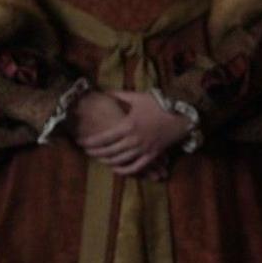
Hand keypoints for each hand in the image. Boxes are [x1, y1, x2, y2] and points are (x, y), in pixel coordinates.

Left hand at [75, 90, 191, 179]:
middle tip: (86, 151)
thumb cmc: (158, 104)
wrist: (180, 114)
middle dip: (95, 152)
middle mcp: (134, 140)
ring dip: (106, 161)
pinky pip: (136, 167)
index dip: (91, 141)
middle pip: (109, 151)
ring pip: (120, 160)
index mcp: (128, 125)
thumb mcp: (137, 97)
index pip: (104, 137)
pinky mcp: (152, 155)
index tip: (81, 142)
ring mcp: (143, 149)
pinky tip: (116, 169)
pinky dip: (124, 170)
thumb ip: (119, 96)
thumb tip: (103, 92)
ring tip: (98, 158)